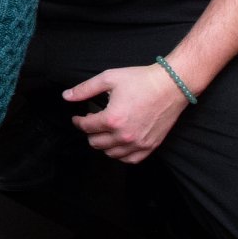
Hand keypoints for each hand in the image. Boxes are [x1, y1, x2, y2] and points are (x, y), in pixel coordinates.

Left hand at [64, 63, 189, 162]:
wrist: (171, 85)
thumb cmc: (140, 80)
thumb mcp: (108, 78)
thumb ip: (85, 89)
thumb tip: (66, 96)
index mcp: (112, 119)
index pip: (86, 127)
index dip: (78, 121)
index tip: (77, 118)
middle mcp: (125, 135)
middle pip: (96, 143)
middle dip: (89, 133)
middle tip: (92, 123)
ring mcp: (139, 143)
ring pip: (111, 153)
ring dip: (103, 144)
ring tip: (104, 132)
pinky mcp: (151, 146)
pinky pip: (130, 160)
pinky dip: (121, 155)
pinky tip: (118, 145)